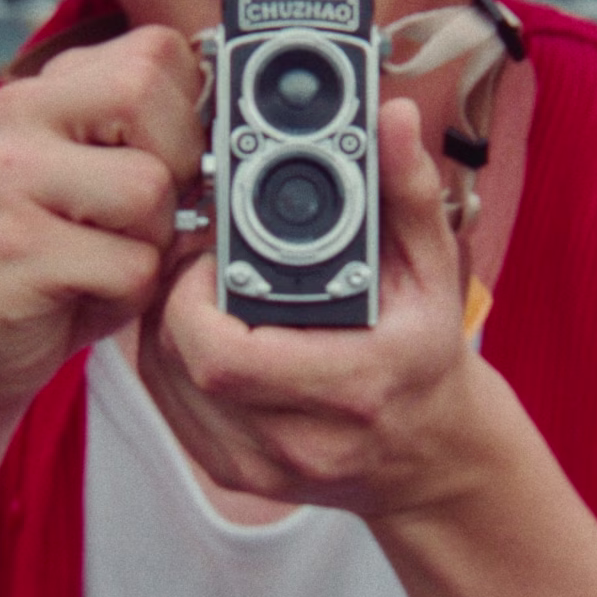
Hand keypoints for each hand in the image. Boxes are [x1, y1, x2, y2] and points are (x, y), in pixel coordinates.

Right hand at [0, 27, 207, 415]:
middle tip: (134, 219)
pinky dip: (129, 293)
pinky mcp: (16, 246)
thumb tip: (245, 119)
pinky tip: (81, 293)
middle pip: (148, 94)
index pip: (159, 50)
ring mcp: (10, 176)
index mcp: (48, 87)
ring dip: (150, 242)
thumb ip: (160, 136)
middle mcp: (20, 112)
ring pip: (148, 187)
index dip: (189, 113)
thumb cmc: (60, 262)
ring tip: (103, 259)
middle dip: (174, 168)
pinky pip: (131, 264)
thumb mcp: (109, 181)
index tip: (164, 163)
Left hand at [138, 93, 492, 518]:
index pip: (224, 356)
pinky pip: (168, 408)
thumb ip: (409, 192)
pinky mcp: (234, 476)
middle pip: (184, 365)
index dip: (194, 298)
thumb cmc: (427, 359)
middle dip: (174, 301)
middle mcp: (303, 440)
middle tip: (198, 262)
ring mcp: (262, 467)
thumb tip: (393, 120)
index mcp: (353, 387)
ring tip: (195, 288)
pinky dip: (168, 361)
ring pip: (164, 384)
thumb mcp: (433, 272)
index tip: (210, 255)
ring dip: (164, 327)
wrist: (432, 459)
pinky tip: (195, 330)